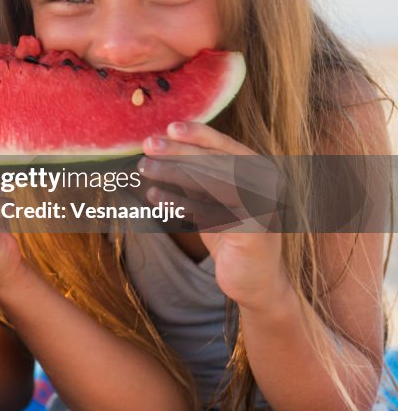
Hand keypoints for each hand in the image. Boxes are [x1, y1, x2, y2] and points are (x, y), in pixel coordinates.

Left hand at [143, 122, 290, 310]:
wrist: (256, 282)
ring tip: (144, 168)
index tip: (170, 127)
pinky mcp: (254, 234)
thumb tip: (162, 145)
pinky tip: (155, 196)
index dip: (200, 135)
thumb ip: (198, 174)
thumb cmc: (232, 235)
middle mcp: (266, 187)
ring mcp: (263, 210)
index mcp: (260, 172)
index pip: (227, 147)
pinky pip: (211, 213)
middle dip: (180, 151)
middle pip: (217, 161)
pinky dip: (181, 203)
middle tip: (148, 145)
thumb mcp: (214, 199)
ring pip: (212, 184)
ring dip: (174, 173)